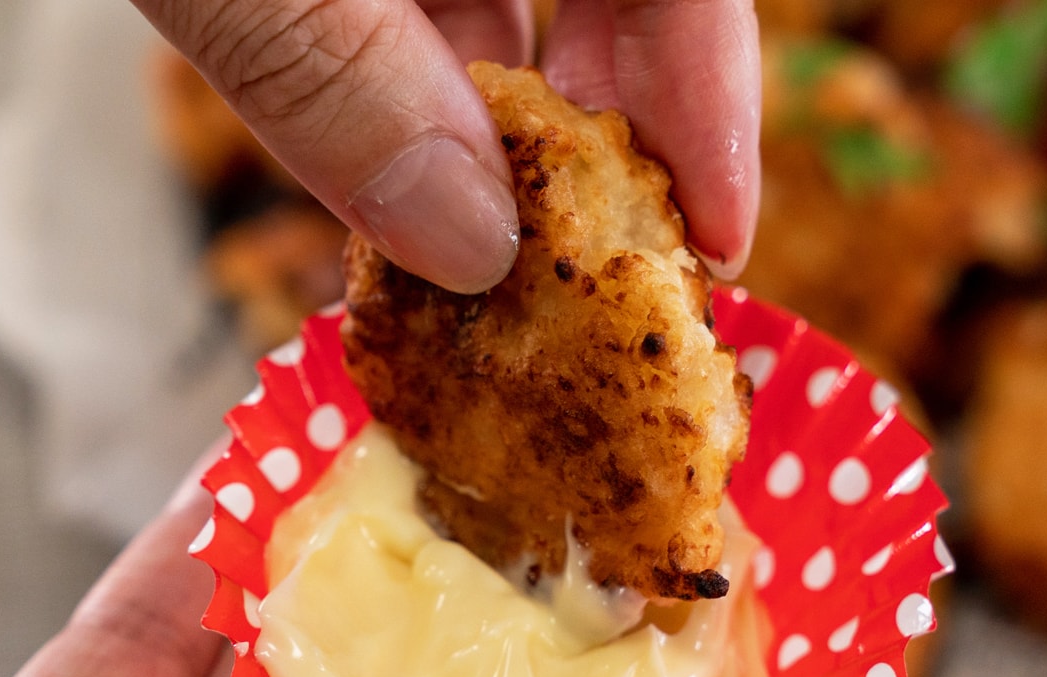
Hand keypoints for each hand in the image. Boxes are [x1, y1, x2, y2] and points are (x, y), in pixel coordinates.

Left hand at [128, 0, 760, 292]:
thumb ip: (332, 70)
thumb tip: (465, 242)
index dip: (708, 98)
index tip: (714, 239)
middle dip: (604, 142)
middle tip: (597, 279)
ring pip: (501, 18)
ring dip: (495, 146)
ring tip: (490, 265)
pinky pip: (408, 15)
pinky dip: (404, 103)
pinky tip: (392, 184)